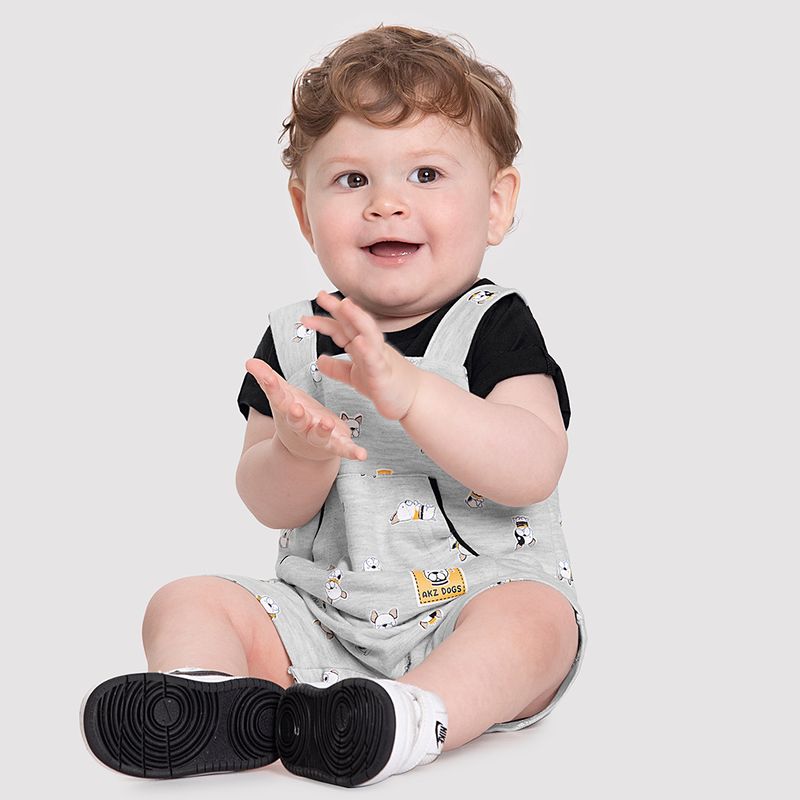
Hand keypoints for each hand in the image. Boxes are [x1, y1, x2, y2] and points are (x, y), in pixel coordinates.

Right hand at [246, 358, 367, 461]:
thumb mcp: (282, 394)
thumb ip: (267, 379)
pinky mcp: (335, 444)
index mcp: (288, 410)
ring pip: (319, 435)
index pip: (278, 398)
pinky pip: (343, 449)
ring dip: (322, 430)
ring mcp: (317, 437)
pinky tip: (361, 455)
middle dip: (296, 416)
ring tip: (327, 424)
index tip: (268, 379)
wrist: (303, 446)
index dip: (273, 389)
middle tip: (296, 409)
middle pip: (297, 421)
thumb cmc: (294, 413)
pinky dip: (352, 452)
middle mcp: (301, 425)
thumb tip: (249, 361)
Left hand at [300, 292, 421, 419]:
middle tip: (322, 295)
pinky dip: (367, 348)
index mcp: (362, 347)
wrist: (413, 399)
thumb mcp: (355, 376)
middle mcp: (371, 347)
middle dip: (338, 308)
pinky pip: (376, 359)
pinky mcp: (384, 372)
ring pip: (368, 333)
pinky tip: (359, 341)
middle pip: (353, 323)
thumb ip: (337, 367)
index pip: (341, 329)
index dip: (324, 322)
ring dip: (357, 318)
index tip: (306, 318)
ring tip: (344, 305)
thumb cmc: (387, 386)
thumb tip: (320, 360)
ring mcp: (379, 357)